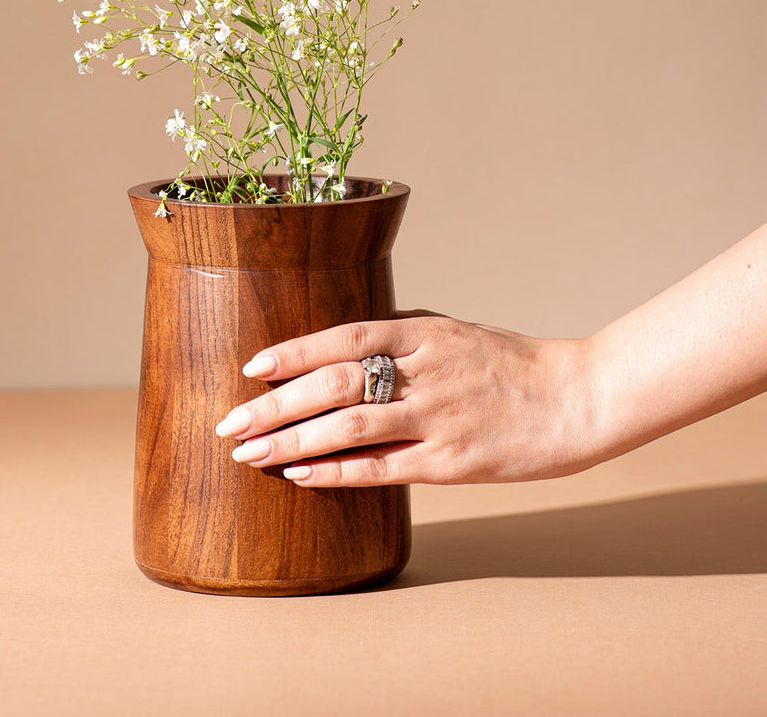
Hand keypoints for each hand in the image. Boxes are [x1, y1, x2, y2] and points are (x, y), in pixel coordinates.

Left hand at [215, 314, 601, 486]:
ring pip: (349, 426)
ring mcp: (438, 417)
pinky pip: (382, 468)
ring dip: (291, 440)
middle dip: (274, 403)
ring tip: (249, 452)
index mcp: (425, 331)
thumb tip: (338, 347)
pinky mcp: (452, 462)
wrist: (579, 397)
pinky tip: (299, 476)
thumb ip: (399, 336)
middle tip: (228, 421)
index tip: (250, 367)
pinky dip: (335, 471)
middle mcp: (425, 370)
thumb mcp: (453, 333)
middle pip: (334, 383)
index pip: (343, 336)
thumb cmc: (510, 363)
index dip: (293, 352)